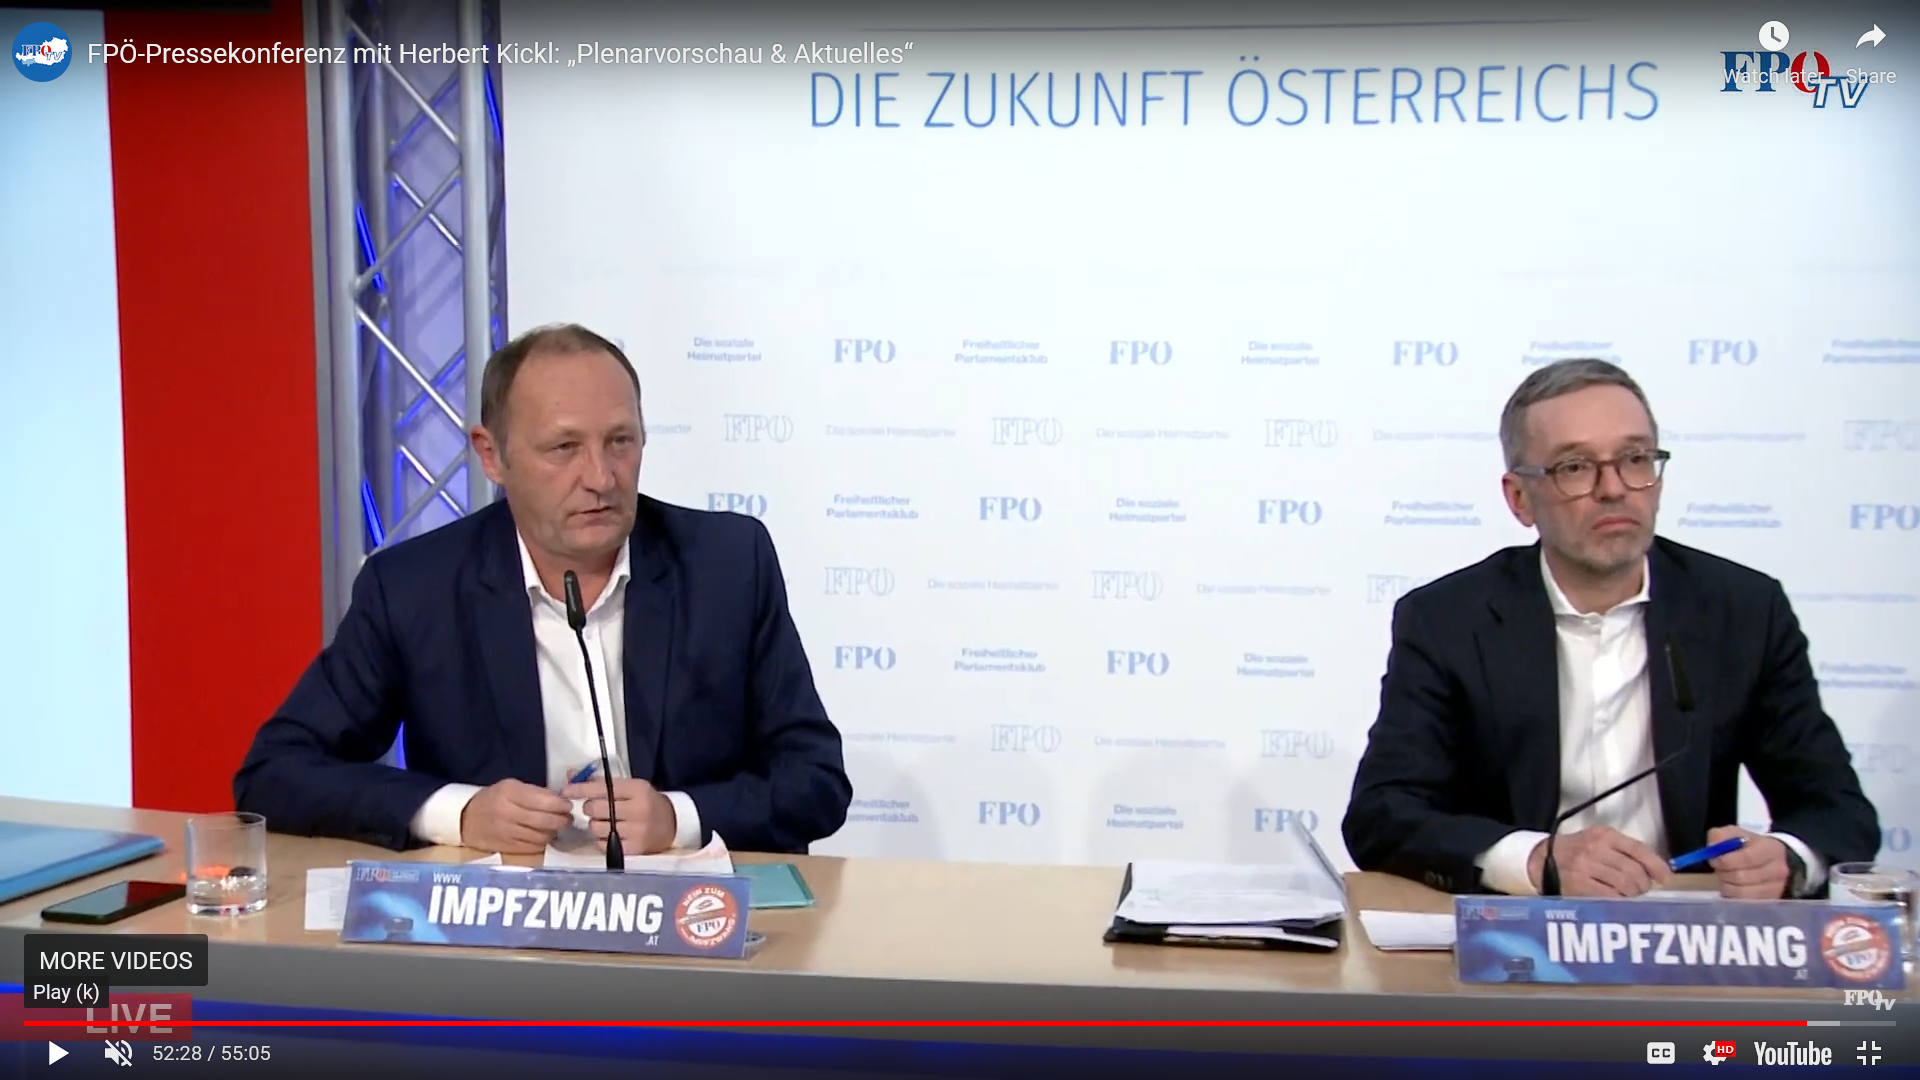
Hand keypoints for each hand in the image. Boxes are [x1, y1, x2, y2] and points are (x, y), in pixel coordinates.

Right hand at [459, 779, 571, 853]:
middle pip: (544, 821)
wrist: (465, 819)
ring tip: (557, 826)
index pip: (542, 801)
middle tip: (567, 818)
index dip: (560, 805)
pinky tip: (544, 836)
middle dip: (561, 820)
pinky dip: (543, 842)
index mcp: (509, 793)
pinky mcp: (507, 848)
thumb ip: (535, 792)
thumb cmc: (493, 799)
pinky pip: (533, 847)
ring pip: (541, 836)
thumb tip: (560, 800)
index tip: (568, 805)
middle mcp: (507, 813)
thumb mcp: (511, 787)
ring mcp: (506, 833)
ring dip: (554, 832)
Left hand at [561, 777, 677, 854]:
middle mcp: (638, 809)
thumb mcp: (629, 787)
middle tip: (596, 809)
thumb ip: (600, 782)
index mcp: (637, 789)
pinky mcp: (634, 849)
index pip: (602, 787)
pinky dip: (602, 839)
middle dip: (589, 808)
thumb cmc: (646, 802)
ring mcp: (637, 831)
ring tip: (606, 822)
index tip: (566, 790)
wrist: (672, 824)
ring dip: (595, 824)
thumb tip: (570, 774)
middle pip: (595, 808)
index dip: (580, 789)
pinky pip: (603, 844)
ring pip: (596, 827)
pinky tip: (612, 834)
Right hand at [1528, 826, 1670, 896]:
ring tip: (1629, 896)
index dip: (1656, 866)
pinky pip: (1609, 897)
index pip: (1639, 850)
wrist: (1539, 860)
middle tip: (1642, 891)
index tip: (1665, 878)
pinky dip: (1619, 902)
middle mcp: (1596, 849)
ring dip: (1632, 895)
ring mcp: (1586, 867)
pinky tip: (1618, 902)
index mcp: (1604, 835)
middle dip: (1643, 885)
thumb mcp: (1597, 841)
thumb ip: (1623, 851)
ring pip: (1624, 885)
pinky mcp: (1578, 885)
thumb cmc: (1575, 852)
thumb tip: (1655, 871)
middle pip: (1634, 871)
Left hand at [1704, 826, 1791, 898]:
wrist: (1774, 861)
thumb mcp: (1735, 834)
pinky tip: (1731, 887)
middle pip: (1741, 877)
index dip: (1725, 860)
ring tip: (1726, 878)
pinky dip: (1732, 895)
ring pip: (1741, 893)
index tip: (1715, 860)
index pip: (1747, 858)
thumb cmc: (1751, 846)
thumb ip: (1720, 836)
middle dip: (1724, 873)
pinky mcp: (1770, 902)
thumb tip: (1712, 848)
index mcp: (1771, 849)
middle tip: (1720, 869)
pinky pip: (1743, 903)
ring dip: (1726, 885)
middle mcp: (1778, 870)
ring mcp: (1776, 889)